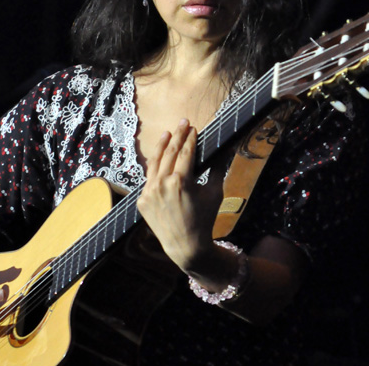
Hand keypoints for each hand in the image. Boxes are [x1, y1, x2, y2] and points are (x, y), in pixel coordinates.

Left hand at [137, 119, 224, 271]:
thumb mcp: (215, 193)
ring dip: (161, 146)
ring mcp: (149, 192)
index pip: (185, 153)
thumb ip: (217, 169)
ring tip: (168, 134)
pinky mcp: (142, 200)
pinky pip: (149, 179)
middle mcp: (162, 185)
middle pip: (169, 153)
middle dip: (178, 136)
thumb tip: (226, 149)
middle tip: (183, 123)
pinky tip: (159, 158)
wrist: (185, 245)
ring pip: (154, 163)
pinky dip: (155, 168)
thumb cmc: (204, 218)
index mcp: (180, 182)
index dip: (190, 139)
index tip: (193, 128)